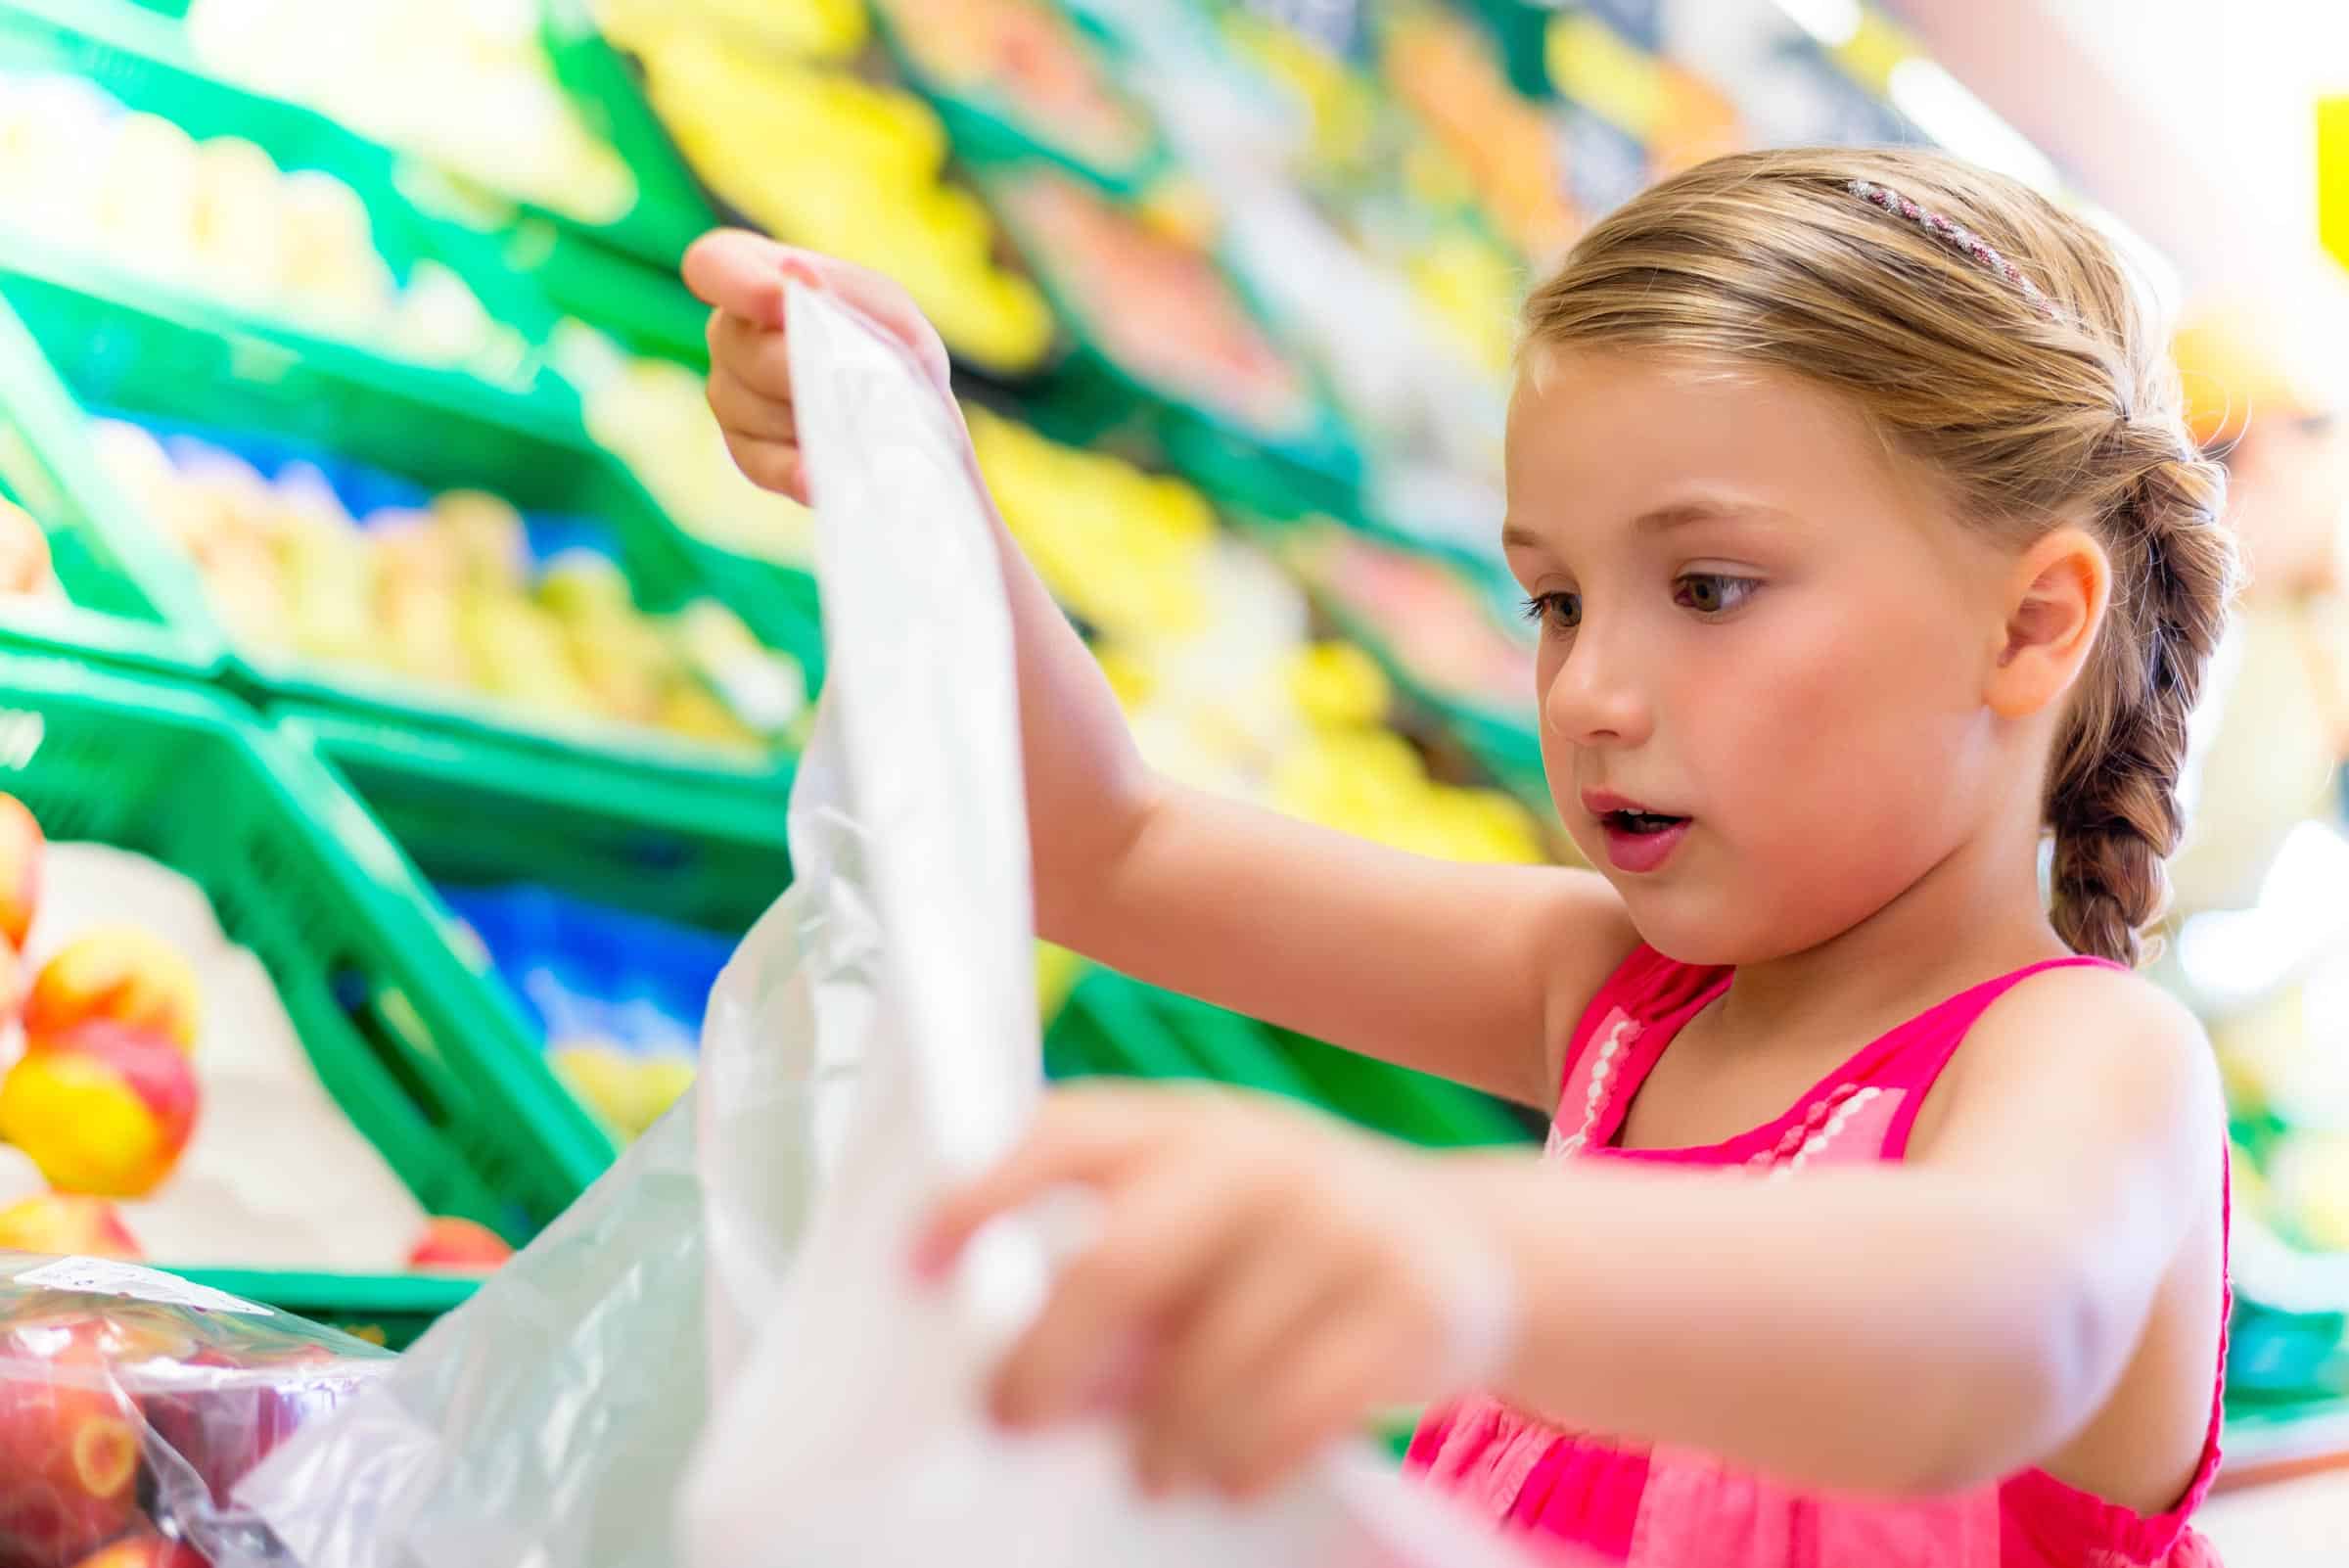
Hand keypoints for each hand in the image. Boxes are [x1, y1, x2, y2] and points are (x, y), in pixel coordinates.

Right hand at [681, 230, 954, 503]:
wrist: (908, 412)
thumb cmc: (887, 342)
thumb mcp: (890, 311)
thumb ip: (855, 294)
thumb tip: (803, 282)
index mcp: (752, 276)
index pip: (713, 266)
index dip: (742, 285)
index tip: (786, 302)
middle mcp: (728, 333)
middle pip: (744, 351)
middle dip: (799, 368)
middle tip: (849, 381)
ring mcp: (729, 395)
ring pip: (752, 408)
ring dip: (810, 416)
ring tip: (858, 423)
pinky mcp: (746, 450)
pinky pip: (761, 462)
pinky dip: (795, 470)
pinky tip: (820, 477)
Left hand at [917, 1086, 1516, 1500]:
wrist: (1476, 1249)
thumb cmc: (1284, 1250)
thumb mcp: (1197, 1227)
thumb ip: (1108, 1276)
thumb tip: (1013, 1379)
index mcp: (1184, 1125)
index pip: (1063, 1135)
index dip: (981, 1193)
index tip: (914, 1262)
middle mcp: (1260, 1156)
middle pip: (1120, 1261)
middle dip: (1046, 1357)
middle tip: (1006, 1419)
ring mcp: (1343, 1223)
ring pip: (1211, 1363)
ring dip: (1159, 1440)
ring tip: (1147, 1472)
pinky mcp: (1414, 1302)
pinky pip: (1303, 1409)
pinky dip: (1248, 1460)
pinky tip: (1228, 1476)